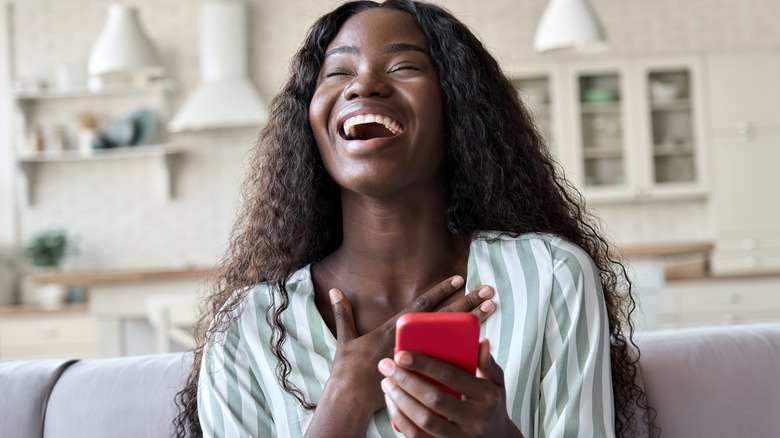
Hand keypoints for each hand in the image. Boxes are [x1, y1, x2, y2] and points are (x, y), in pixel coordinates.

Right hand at [326, 277, 495, 412]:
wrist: (351, 398)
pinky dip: (466, 352)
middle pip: (446, 316)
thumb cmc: (349, 369)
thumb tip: (334, 290)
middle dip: (468, 301)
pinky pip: (450, 360)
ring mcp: (420, 356)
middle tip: (489, 289)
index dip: (441, 290)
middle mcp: (412, 339)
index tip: (460, 278)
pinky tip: (484, 342)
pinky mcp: (424, 372)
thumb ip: (343, 313)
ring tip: (492, 307)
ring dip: (474, 320)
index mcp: (395, 328)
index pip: (423, 304)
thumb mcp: (345, 338)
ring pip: (454, 335)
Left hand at [378, 338, 523, 437]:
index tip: (402, 354)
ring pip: (423, 420)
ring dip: (400, 400)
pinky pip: (417, 436)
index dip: (425, 365)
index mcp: (487, 397)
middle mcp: (475, 420)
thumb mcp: (497, 383)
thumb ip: (488, 362)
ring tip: (387, 382)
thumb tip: (481, 341)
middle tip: (387, 365)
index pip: (452, 376)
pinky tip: (392, 402)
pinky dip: (400, 418)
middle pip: (434, 399)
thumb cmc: (491, 406)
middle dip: (406, 380)